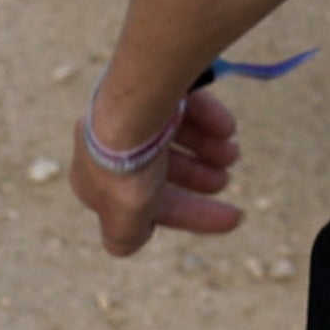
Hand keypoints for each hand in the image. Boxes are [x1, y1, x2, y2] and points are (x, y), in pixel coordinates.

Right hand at [68, 79, 239, 254]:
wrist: (134, 105)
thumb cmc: (128, 166)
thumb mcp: (127, 215)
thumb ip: (125, 234)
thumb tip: (122, 246)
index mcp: (96, 178)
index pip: (148, 205)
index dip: (192, 215)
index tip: (233, 218)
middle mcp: (108, 143)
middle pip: (161, 167)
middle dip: (198, 176)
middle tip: (226, 180)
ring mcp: (128, 111)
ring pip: (174, 135)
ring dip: (207, 149)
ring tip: (232, 153)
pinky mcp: (149, 83)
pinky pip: (182, 103)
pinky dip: (207, 119)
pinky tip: (226, 129)